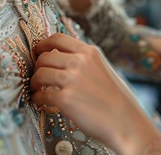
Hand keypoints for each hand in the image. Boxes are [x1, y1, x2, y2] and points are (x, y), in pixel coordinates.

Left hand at [30, 33, 160, 154]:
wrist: (126, 122)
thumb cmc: (116, 100)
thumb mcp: (103, 68)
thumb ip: (85, 61)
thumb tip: (63, 58)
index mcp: (89, 52)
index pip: (57, 38)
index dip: (42, 45)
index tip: (38, 52)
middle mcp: (80, 62)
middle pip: (44, 57)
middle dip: (37, 67)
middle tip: (37, 77)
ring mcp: (72, 79)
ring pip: (39, 74)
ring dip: (34, 83)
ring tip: (37, 90)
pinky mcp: (65, 98)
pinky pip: (41, 94)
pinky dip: (37, 98)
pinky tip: (41, 102)